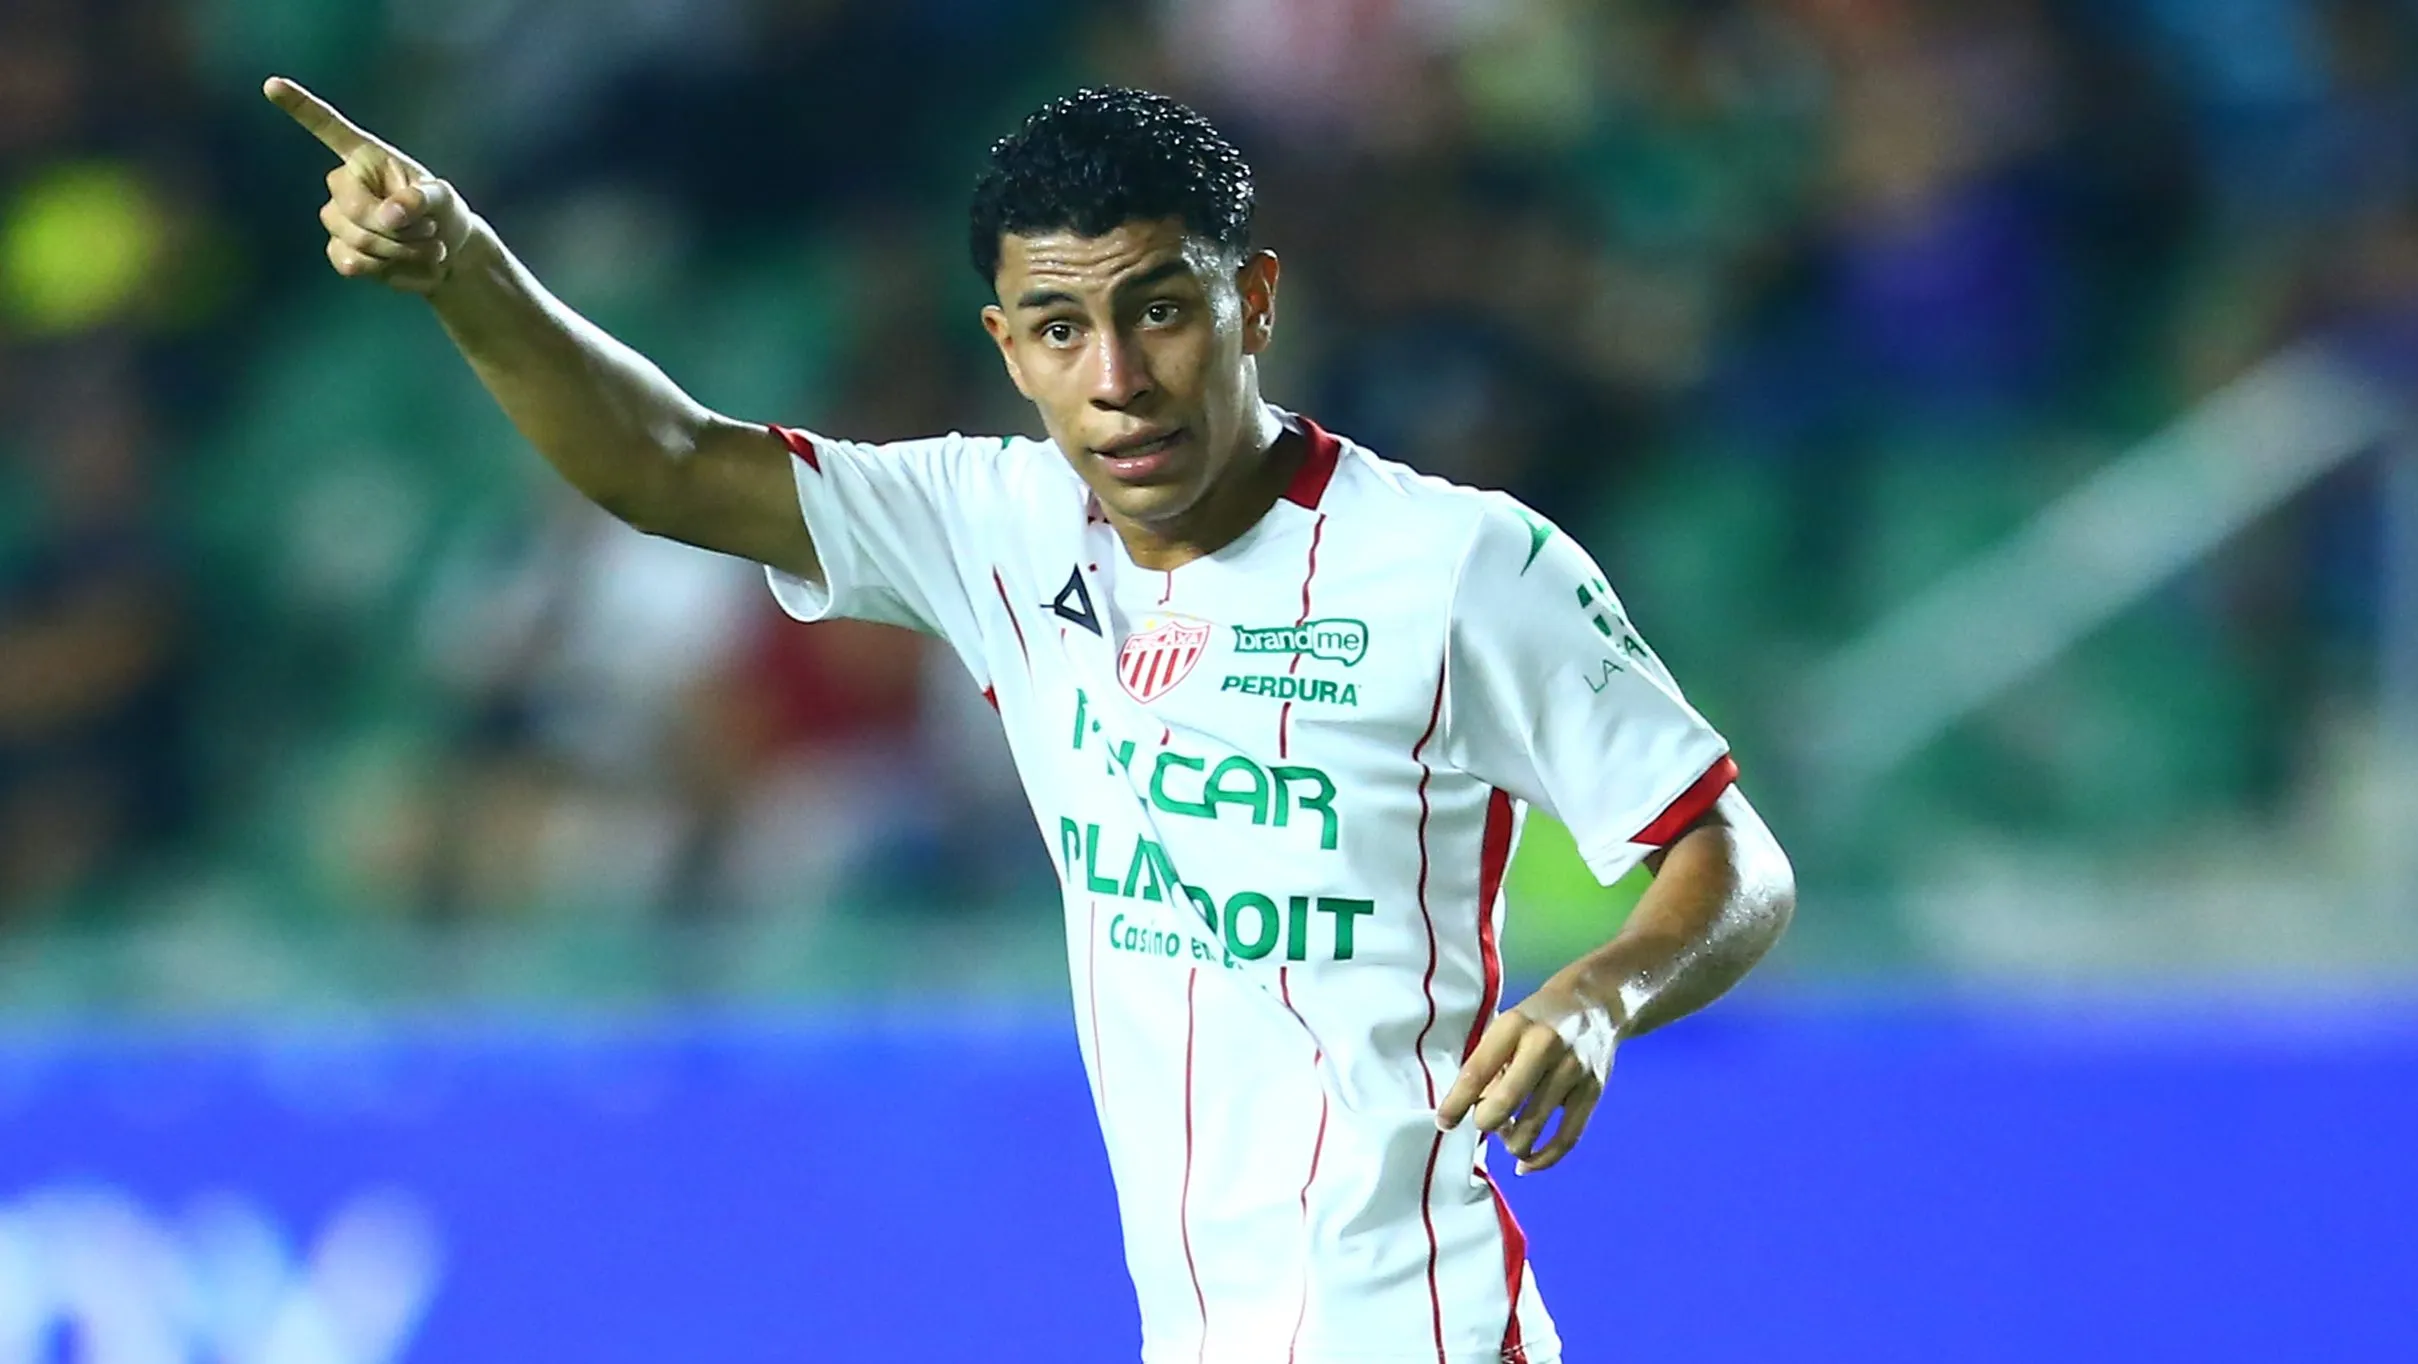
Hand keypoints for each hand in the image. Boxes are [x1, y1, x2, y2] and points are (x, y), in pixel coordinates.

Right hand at [263, 76, 473, 294]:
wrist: (446, 255)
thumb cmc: (444, 213)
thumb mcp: (443, 200)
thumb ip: (421, 200)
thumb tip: (389, 213)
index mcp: (366, 156)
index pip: (328, 128)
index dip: (299, 107)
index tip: (271, 84)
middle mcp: (344, 183)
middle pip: (354, 209)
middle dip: (398, 230)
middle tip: (433, 233)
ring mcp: (338, 218)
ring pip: (356, 241)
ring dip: (401, 252)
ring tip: (429, 249)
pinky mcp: (340, 251)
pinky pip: (352, 265)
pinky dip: (390, 271)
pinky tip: (409, 265)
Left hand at [1435, 982, 1619, 1174]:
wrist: (1596, 1003)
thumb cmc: (1538, 1021)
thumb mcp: (1508, 1027)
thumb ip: (1490, 1064)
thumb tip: (1473, 1110)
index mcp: (1515, 1025)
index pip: (1478, 1069)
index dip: (1457, 1102)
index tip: (1444, 1122)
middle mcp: (1545, 1044)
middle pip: (1507, 1099)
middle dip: (1487, 1121)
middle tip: (1483, 1124)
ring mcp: (1573, 1069)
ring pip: (1535, 1124)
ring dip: (1513, 1143)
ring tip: (1508, 1138)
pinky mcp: (1594, 1090)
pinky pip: (1567, 1137)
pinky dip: (1543, 1159)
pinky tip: (1526, 1164)